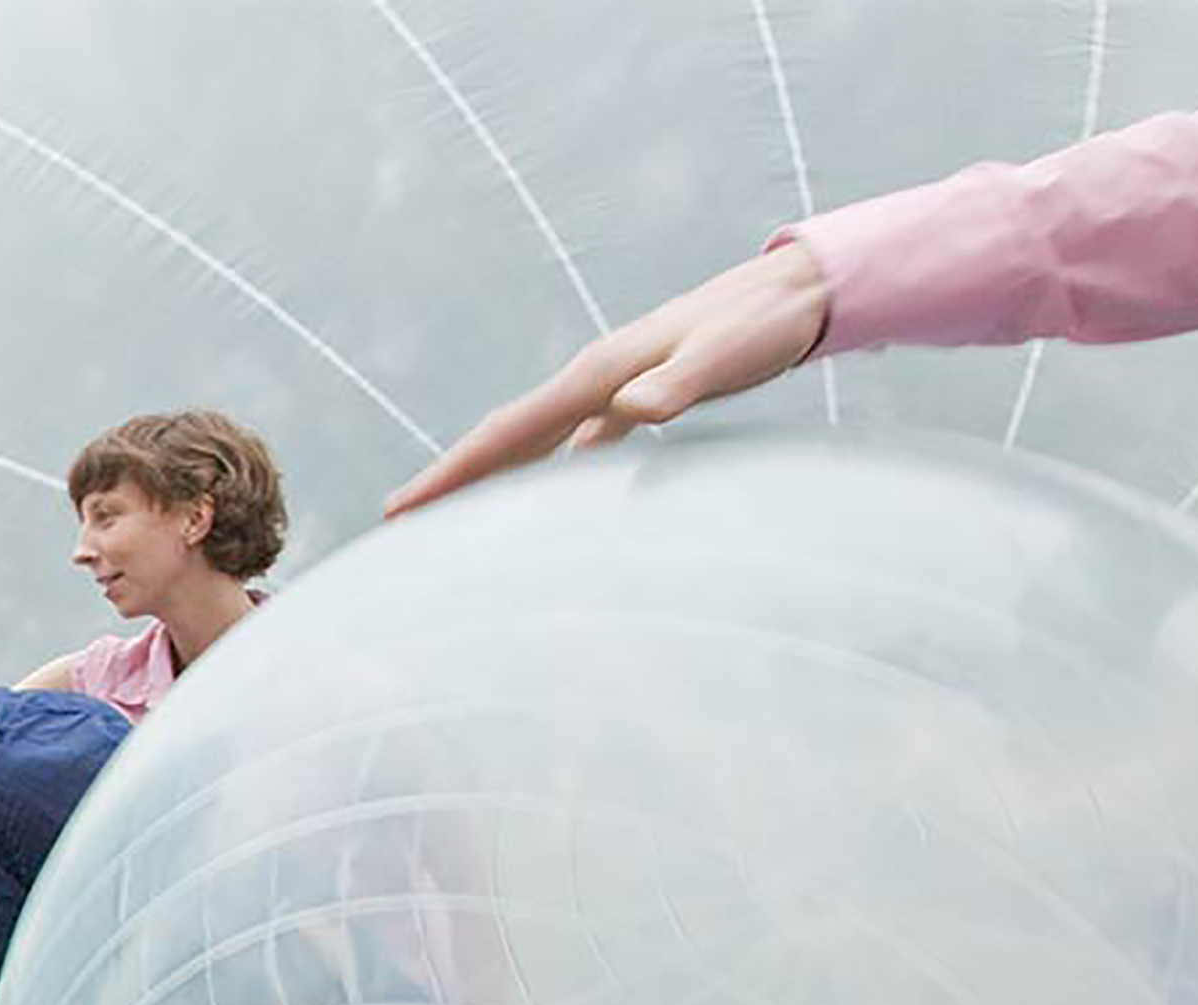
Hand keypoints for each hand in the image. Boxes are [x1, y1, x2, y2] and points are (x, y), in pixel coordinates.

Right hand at [386, 240, 831, 514]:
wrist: (800, 291)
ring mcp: (612, 385)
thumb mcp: (721, 357)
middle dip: (450, 478)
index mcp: (596, 376)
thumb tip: (626, 412)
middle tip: (397, 520)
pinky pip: (571, 439)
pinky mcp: (638, 393)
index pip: (507, 432)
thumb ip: (673, 386)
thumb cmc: (763, 327)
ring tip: (451, 509)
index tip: (400, 509)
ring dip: (489, 473)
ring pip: (533, 438)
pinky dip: (543, 466)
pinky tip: (544, 493)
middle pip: (505, 436)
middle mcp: (593, 379)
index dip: (451, 473)